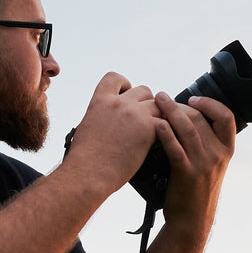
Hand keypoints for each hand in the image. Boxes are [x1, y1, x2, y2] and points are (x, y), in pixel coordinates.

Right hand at [67, 72, 164, 193]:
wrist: (88, 174)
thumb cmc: (84, 159)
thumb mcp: (87, 127)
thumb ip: (100, 117)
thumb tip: (106, 121)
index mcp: (100, 101)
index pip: (114, 78)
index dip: (125, 84)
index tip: (127, 94)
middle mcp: (118, 103)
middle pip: (143, 90)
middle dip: (147, 103)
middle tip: (146, 120)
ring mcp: (134, 114)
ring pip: (158, 104)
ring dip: (159, 116)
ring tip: (158, 130)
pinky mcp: (148, 129)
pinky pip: (166, 122)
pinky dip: (166, 131)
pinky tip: (163, 141)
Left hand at [153, 92, 235, 229]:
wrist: (191, 220)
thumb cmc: (196, 190)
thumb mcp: (211, 166)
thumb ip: (207, 144)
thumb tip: (188, 118)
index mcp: (226, 150)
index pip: (226, 117)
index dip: (210, 104)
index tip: (193, 99)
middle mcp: (218, 155)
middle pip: (200, 119)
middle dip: (179, 104)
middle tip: (162, 97)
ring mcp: (203, 164)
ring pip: (187, 129)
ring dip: (169, 111)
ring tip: (156, 101)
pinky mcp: (186, 173)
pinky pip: (175, 148)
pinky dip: (165, 133)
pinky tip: (156, 124)